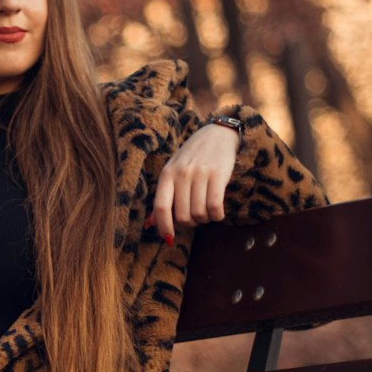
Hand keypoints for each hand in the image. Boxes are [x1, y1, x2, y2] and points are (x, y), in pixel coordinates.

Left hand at [145, 122, 240, 243]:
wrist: (217, 134)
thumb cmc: (193, 157)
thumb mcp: (174, 171)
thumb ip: (165, 196)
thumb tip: (152, 225)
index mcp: (167, 174)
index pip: (160, 207)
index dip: (164, 227)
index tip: (169, 238)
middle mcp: (181, 174)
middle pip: (182, 215)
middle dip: (190, 223)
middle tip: (196, 217)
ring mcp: (200, 174)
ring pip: (199, 214)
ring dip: (205, 219)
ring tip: (207, 211)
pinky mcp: (219, 175)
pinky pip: (215, 207)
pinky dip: (217, 216)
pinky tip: (218, 212)